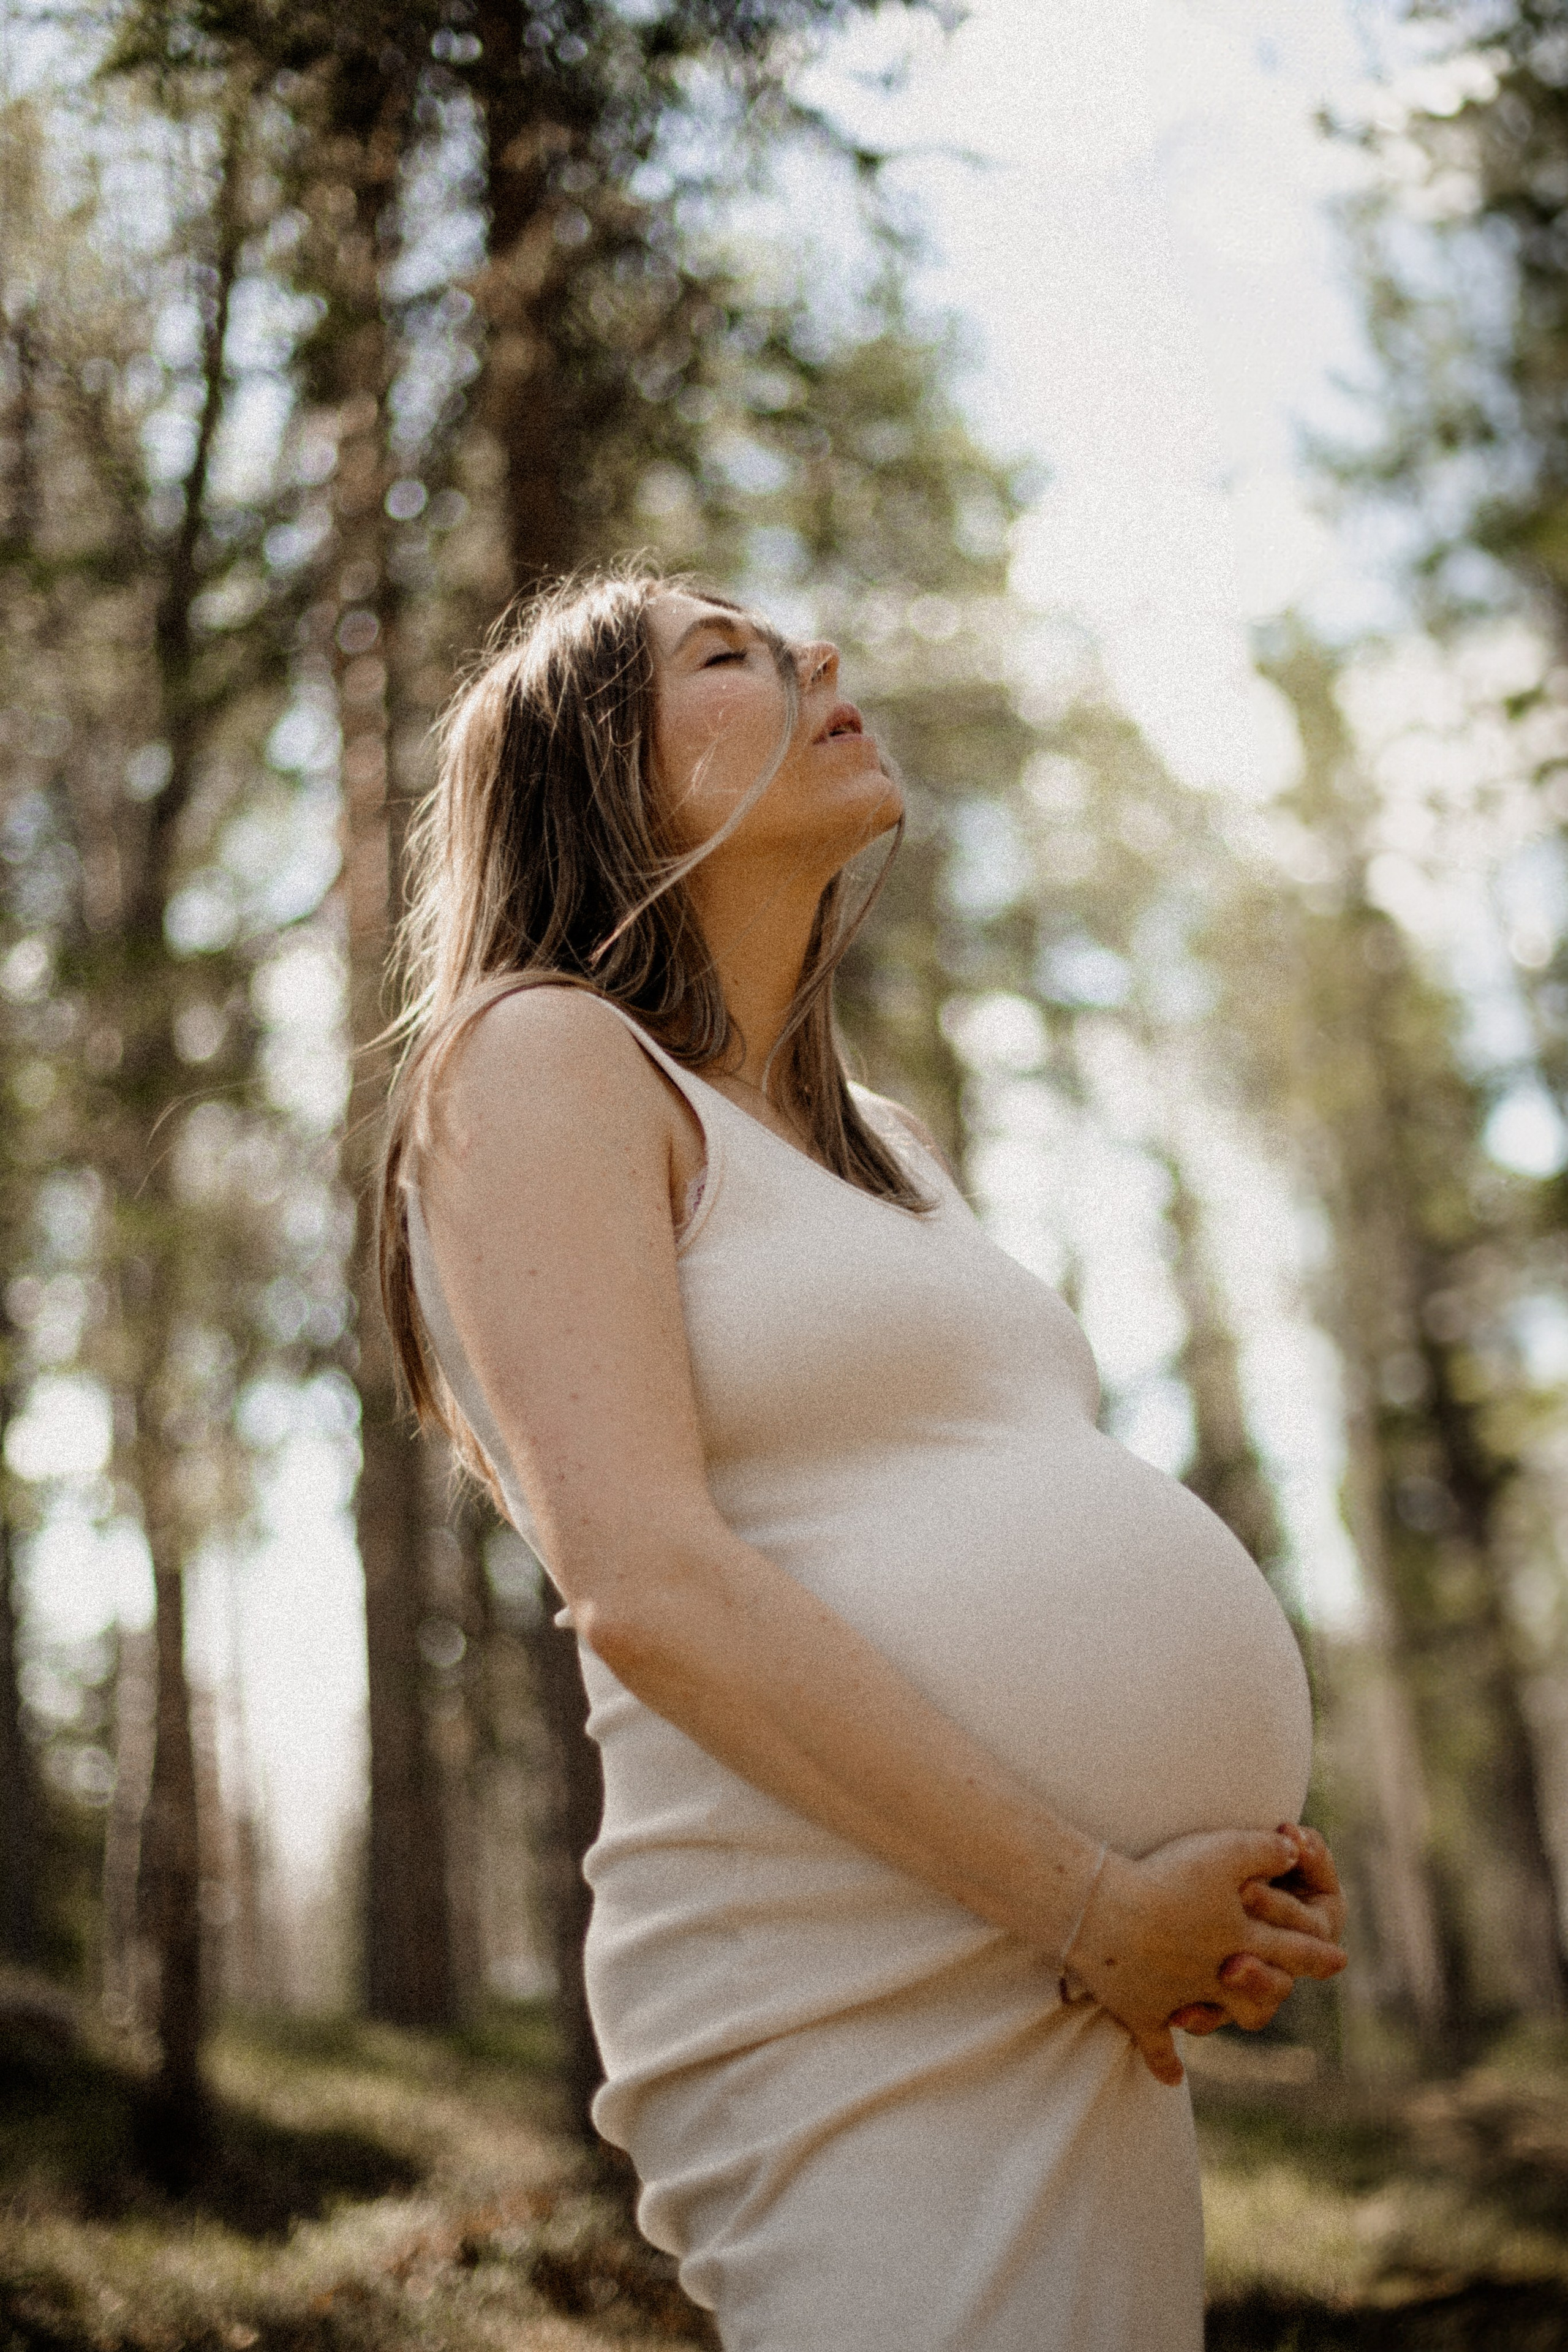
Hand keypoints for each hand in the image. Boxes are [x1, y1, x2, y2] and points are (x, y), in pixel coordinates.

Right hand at [1066, 1827, 1347, 2085]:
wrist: (1101, 1910)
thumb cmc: (1165, 1878)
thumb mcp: (1225, 1851)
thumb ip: (1267, 1850)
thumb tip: (1295, 1849)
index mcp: (1244, 1940)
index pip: (1295, 1949)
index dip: (1318, 1952)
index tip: (1339, 1960)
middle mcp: (1218, 1976)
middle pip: (1262, 1991)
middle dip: (1276, 1985)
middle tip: (1287, 1984)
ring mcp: (1179, 1997)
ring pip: (1213, 2018)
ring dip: (1219, 2020)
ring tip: (1225, 2020)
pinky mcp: (1142, 2011)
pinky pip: (1156, 2045)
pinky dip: (1164, 2063)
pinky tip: (1172, 2080)